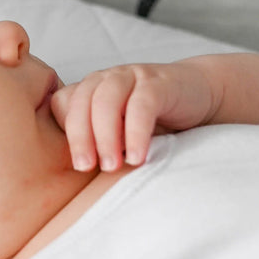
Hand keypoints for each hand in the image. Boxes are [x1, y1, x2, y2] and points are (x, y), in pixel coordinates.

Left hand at [50, 62, 215, 171]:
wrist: (197, 94)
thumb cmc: (151, 120)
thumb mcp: (119, 131)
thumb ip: (96, 143)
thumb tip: (66, 182)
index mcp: (90, 90)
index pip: (61, 103)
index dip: (62, 132)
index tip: (71, 164)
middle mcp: (106, 79)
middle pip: (80, 101)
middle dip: (79, 136)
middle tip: (84, 169)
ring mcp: (132, 76)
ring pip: (107, 100)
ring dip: (105, 135)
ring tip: (111, 167)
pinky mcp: (159, 83)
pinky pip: (141, 104)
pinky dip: (136, 131)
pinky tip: (137, 156)